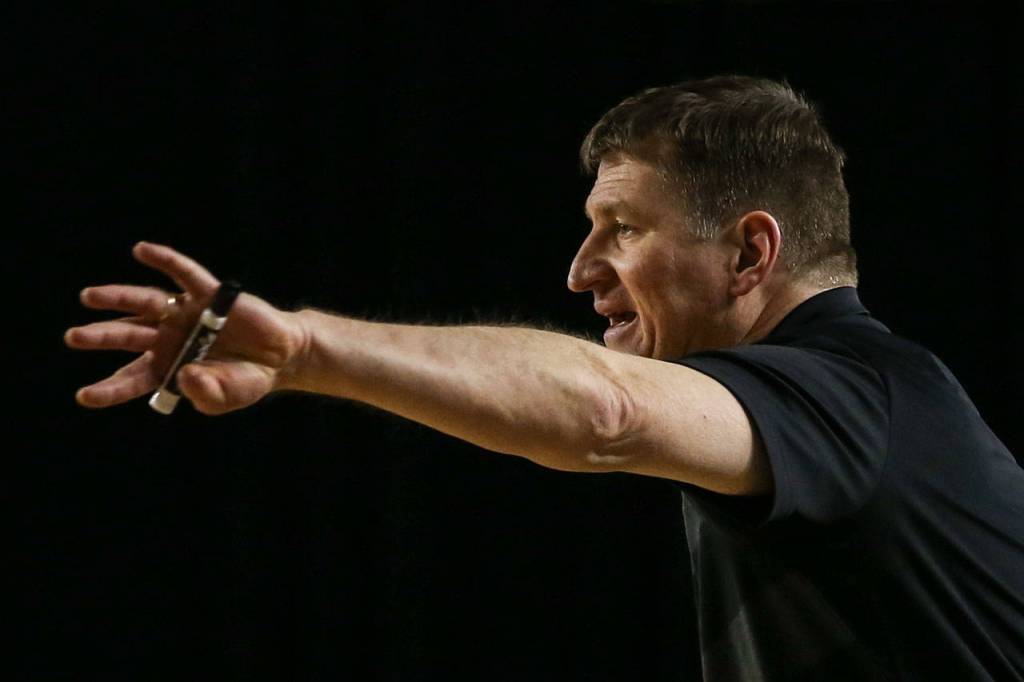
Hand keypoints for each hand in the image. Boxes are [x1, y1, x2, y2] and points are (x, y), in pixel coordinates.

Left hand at [65, 242, 307, 414]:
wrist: (282, 357)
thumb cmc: (248, 379)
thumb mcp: (227, 397)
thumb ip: (206, 394)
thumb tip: (185, 375)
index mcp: (168, 367)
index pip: (133, 377)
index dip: (110, 388)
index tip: (84, 396)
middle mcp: (170, 337)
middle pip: (128, 335)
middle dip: (100, 336)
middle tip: (74, 337)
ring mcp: (187, 313)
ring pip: (145, 302)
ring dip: (117, 298)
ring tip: (89, 297)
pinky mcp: (209, 294)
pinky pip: (184, 274)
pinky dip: (165, 260)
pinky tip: (142, 250)